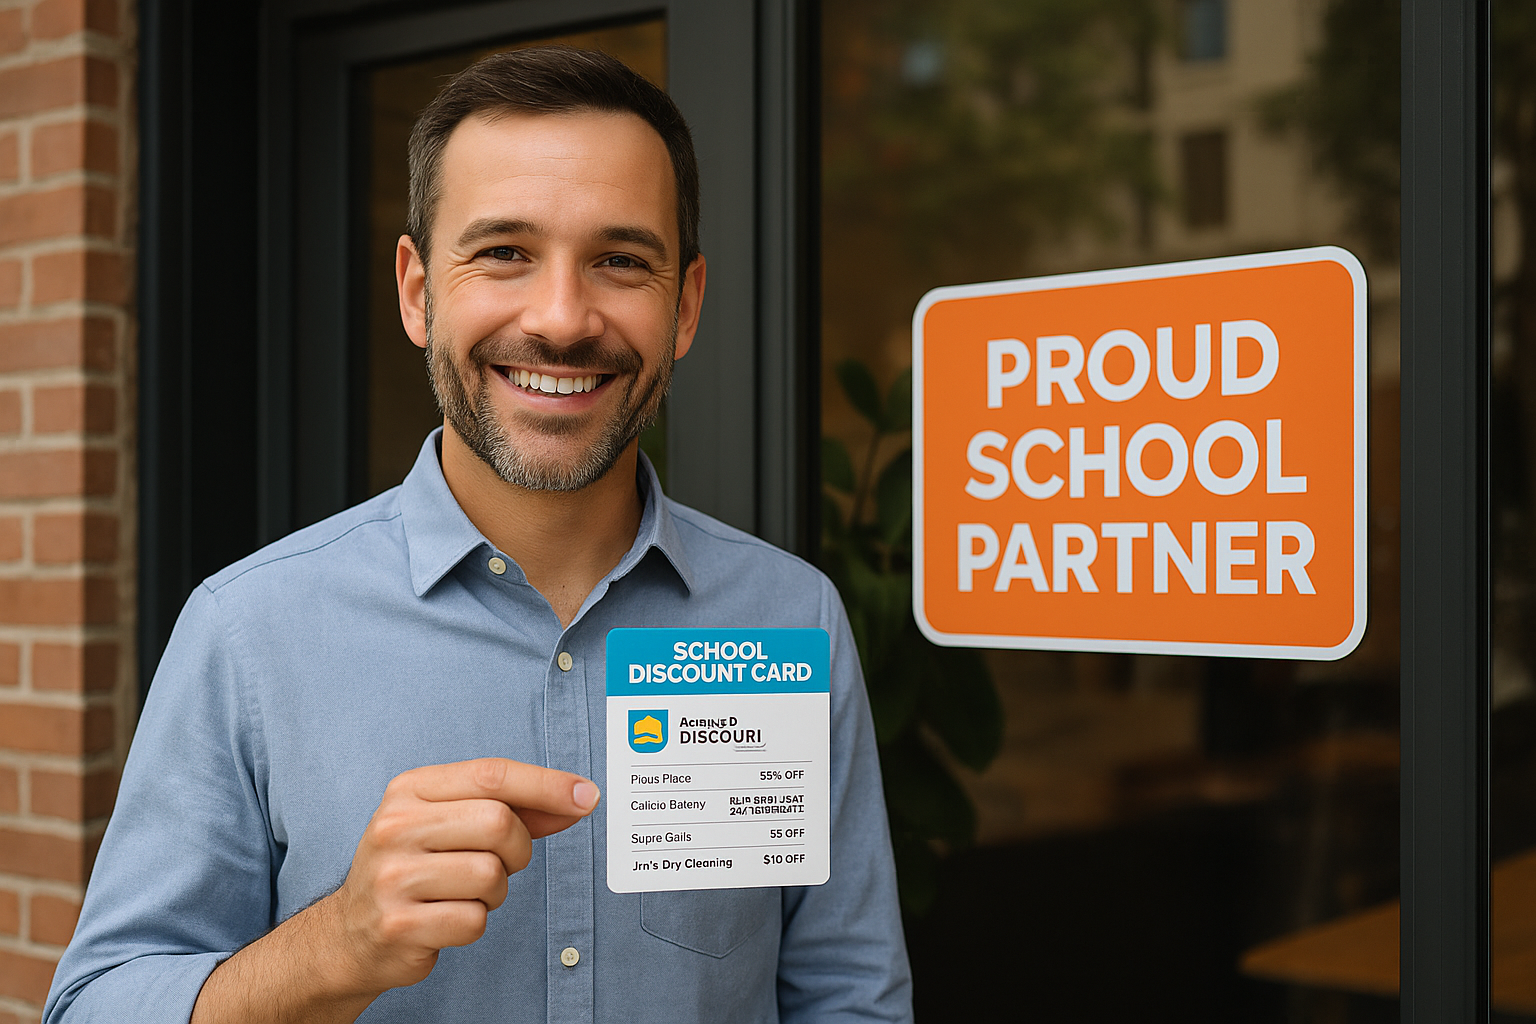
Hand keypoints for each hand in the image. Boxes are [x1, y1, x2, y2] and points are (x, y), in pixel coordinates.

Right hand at [324, 757, 599, 996]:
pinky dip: (474, 922)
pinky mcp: (399, 925)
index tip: (586, 796)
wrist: (351, 932)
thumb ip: (512, 807)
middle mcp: (395, 826)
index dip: (546, 784)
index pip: (491, 775)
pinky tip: (446, 918)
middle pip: (499, 823)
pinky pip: (475, 920)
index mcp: (410, 790)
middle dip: (518, 849)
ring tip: (463, 892)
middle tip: (500, 863)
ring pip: (491, 875)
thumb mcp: (451, 822)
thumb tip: (577, 798)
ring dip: (495, 891)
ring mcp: (392, 876)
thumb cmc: (415, 867)